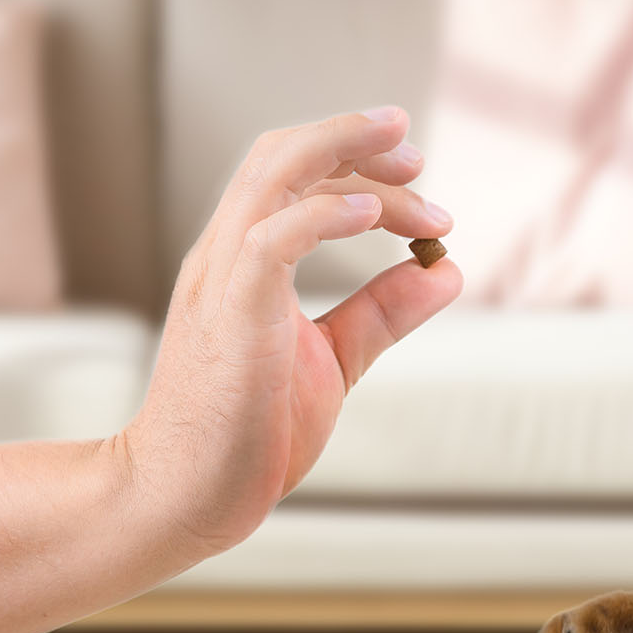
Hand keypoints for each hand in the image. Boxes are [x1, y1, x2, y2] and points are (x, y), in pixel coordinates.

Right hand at [120, 107, 460, 555]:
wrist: (185, 494)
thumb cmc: (249, 430)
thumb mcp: (334, 358)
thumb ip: (383, 312)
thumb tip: (447, 273)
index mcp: (244, 260)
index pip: (289, 173)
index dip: (352, 154)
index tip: (417, 172)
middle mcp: (226, 256)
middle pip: (280, 156)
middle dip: (353, 138)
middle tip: (418, 155)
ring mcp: (223, 281)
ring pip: (272, 178)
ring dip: (346, 158)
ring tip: (412, 167)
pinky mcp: (232, 316)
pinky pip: (270, 240)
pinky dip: (324, 215)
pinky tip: (374, 216)